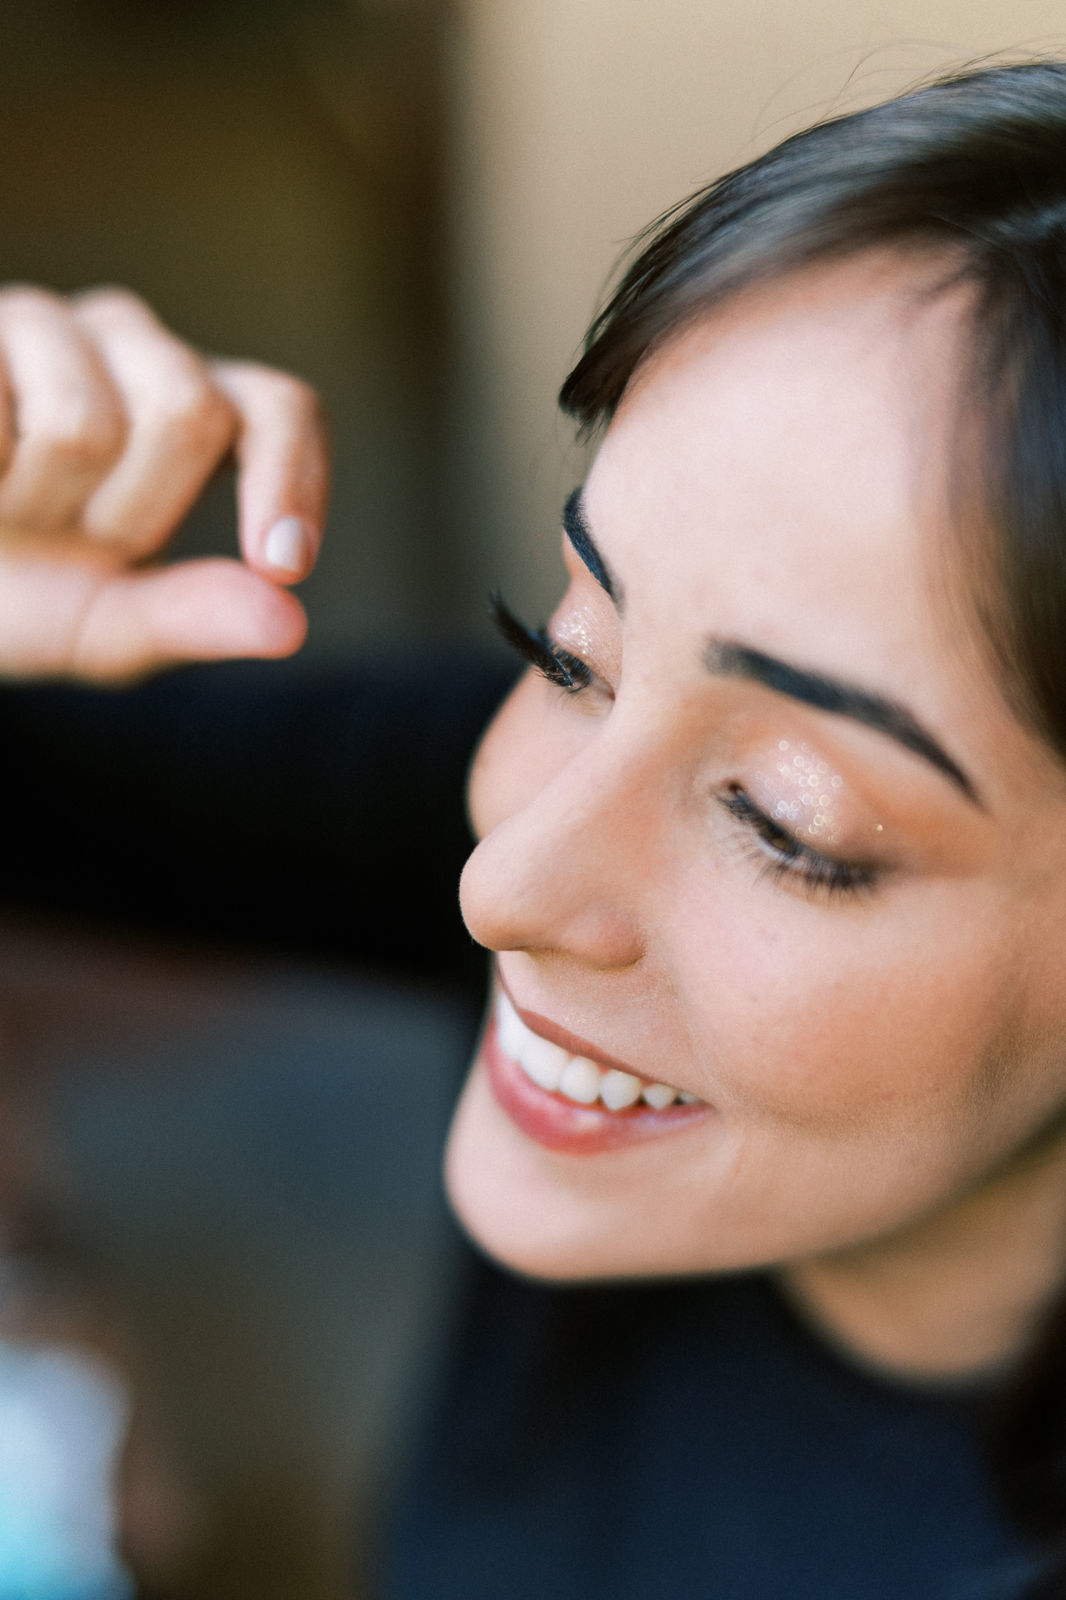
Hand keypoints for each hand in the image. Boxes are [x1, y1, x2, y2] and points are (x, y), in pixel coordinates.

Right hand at [0, 285, 329, 681]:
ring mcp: (42, 321)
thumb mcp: (108, 624)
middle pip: (188, 414)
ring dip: (36, 504)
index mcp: (195, 404)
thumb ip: (196, 619)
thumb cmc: (18, 588)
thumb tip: (287, 627)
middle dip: (129, 515)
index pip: (278, 409)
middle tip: (67, 536)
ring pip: (84, 426)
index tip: (283, 563)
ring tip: (3, 508)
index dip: (292, 477)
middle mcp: (132, 343)